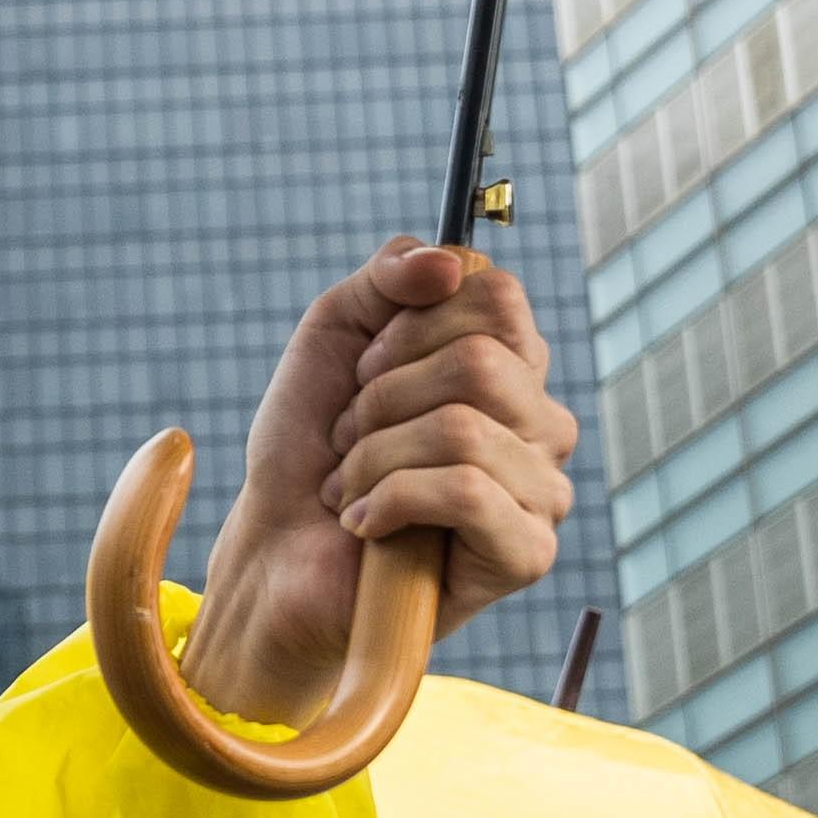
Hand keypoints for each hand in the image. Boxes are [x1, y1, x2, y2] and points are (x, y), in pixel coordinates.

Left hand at [185, 243, 575, 727]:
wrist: (275, 553)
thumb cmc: (312, 449)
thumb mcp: (335, 334)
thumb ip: (388, 276)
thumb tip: (450, 264)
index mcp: (510, 367)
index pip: (497, 297)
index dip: (410, 326)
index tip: (365, 368)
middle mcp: (541, 423)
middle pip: (481, 361)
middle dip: (383, 397)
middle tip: (349, 438)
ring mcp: (542, 490)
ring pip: (464, 428)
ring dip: (376, 455)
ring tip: (352, 486)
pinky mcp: (526, 553)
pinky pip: (467, 491)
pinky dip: (392, 500)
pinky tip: (366, 525)